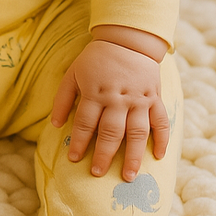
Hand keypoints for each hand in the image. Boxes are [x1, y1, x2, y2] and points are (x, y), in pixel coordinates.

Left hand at [51, 36, 167, 181]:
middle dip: (103, 154)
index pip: (85, 122)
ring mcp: (138, 99)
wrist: (126, 39)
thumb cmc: (96, 59)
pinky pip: (160, 121)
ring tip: (128, 176)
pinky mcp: (154, 97)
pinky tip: (158, 156)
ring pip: (136, 132)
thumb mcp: (73, 72)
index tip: (73, 159)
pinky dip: (161, 138)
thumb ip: (63, 98)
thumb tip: (55, 125)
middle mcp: (117, 98)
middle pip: (110, 131)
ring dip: (132, 156)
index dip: (78, 141)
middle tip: (98, 173)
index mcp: (95, 92)